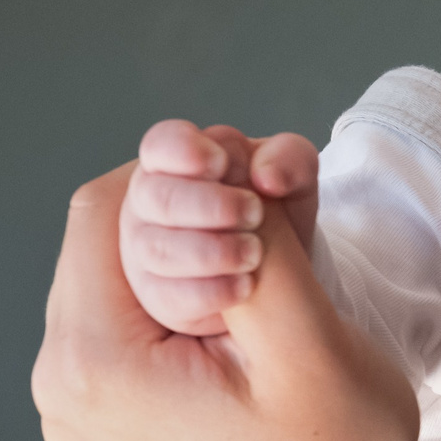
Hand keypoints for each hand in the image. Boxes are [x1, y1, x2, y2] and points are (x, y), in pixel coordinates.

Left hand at [34, 164, 417, 440]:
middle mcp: (61, 389)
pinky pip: (126, 339)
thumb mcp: (312, 344)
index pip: (105, 208)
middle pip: (104, 244)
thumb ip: (265, 245)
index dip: (182, 171)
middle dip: (189, 210)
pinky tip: (245, 325)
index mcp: (96, 363)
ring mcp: (75, 418)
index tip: (259, 183)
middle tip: (276, 212)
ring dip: (188, 256)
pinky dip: (181, 308)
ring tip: (270, 273)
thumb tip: (231, 161)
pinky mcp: (102, 433)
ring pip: (116, 288)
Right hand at [121, 121, 321, 336]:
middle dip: (210, 205)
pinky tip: (245, 286)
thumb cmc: (274, 209)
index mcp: (176, 161)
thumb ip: (290, 158)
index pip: (160, 144)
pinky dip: (212, 291)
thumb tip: (267, 176)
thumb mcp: (294, 176)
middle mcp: (151, 202)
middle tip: (255, 213)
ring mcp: (146, 249)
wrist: (279, 268)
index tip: (221, 163)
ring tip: (255, 252)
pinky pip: (169, 295)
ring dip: (212, 251)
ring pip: (158, 250)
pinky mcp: (157, 294)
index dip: (185, 151)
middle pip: (156, 197)